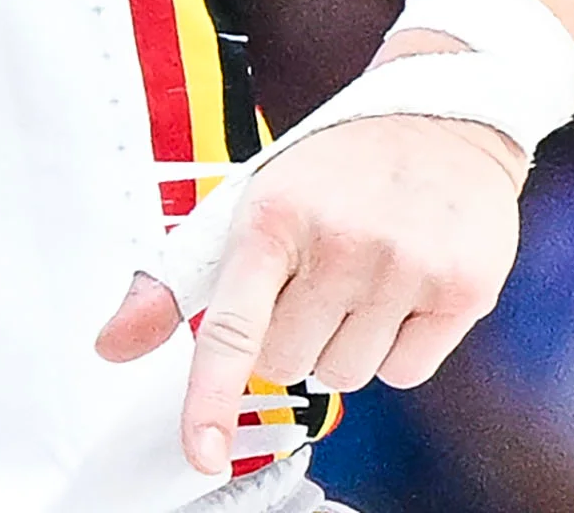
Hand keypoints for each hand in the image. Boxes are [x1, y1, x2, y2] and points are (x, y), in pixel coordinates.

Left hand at [94, 110, 523, 475]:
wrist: (439, 121)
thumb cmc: (330, 171)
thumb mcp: (245, 203)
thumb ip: (176, 282)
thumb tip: (112, 345)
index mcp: (268, 218)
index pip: (233, 329)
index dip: (212, 398)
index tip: (201, 450)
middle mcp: (337, 243)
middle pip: (286, 365)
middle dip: (287, 339)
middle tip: (308, 285)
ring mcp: (403, 267)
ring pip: (345, 377)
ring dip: (341, 347)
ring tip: (357, 281)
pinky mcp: (461, 289)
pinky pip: (405, 374)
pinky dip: (395, 351)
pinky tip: (399, 293)